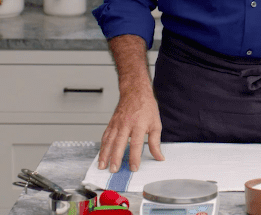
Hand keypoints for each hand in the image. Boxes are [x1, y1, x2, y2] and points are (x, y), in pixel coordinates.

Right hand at [99, 34, 165, 171]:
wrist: (135, 91)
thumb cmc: (146, 107)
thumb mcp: (156, 124)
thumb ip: (156, 142)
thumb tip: (159, 157)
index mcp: (139, 124)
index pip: (136, 144)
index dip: (134, 157)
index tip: (133, 167)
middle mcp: (126, 124)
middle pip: (119, 143)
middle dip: (115, 158)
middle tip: (114, 170)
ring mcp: (117, 123)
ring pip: (109, 141)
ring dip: (104, 154)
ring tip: (102, 166)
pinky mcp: (111, 123)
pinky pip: (105, 136)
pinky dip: (102, 146)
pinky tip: (101, 155)